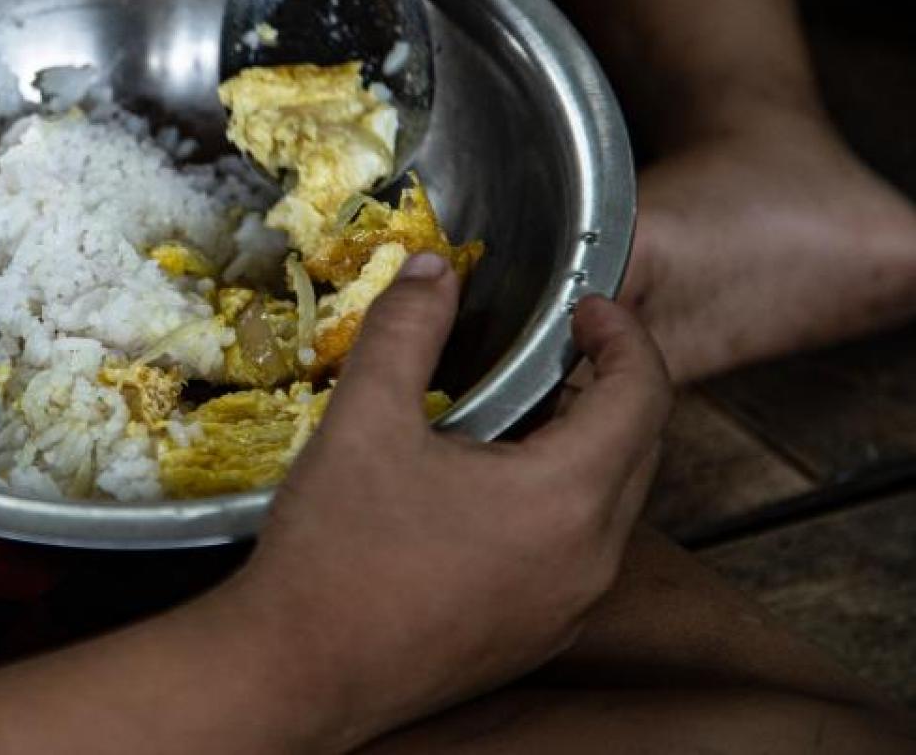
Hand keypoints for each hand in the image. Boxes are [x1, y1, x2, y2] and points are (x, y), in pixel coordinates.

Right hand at [227, 253, 673, 749]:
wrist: (297, 671)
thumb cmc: (335, 549)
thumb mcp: (364, 420)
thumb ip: (405, 330)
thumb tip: (433, 270)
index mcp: (565, 498)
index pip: (645, 395)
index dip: (624, 337)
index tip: (586, 308)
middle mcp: (589, 561)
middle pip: (640, 450)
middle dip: (610, 388)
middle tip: (556, 350)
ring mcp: (567, 608)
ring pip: (611, 507)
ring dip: (585, 448)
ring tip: (519, 413)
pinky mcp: (536, 639)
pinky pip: (578, 554)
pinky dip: (559, 505)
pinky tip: (489, 490)